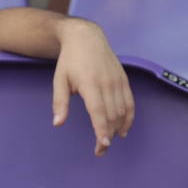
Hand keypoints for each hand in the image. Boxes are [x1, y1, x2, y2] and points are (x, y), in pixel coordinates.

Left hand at [53, 19, 133, 156]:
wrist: (86, 37)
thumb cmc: (70, 60)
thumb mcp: (59, 80)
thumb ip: (60, 102)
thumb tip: (58, 123)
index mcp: (90, 84)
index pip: (98, 112)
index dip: (101, 130)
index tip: (103, 145)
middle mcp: (107, 83)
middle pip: (111, 116)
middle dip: (107, 136)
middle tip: (100, 150)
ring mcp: (118, 82)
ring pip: (121, 112)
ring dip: (117, 129)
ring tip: (108, 141)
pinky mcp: (124, 81)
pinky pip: (130, 104)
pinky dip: (129, 119)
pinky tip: (123, 130)